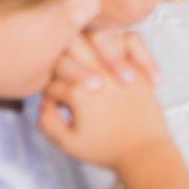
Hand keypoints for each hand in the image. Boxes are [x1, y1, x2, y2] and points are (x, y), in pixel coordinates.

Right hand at [38, 35, 168, 170]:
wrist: (146, 153)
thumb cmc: (106, 150)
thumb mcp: (68, 143)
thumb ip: (47, 121)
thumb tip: (43, 101)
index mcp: (78, 91)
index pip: (51, 78)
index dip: (49, 92)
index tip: (59, 106)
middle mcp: (99, 73)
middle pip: (69, 43)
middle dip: (64, 57)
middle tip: (69, 77)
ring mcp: (121, 66)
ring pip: (100, 35)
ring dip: (92, 45)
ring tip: (93, 67)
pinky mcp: (139, 67)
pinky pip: (133, 40)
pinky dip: (125, 45)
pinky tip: (120, 61)